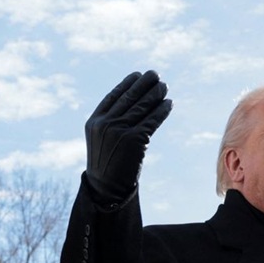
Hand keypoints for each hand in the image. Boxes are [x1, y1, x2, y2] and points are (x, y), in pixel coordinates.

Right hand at [84, 71, 172, 201]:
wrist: (106, 188)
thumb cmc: (106, 163)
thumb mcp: (100, 139)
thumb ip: (110, 121)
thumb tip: (132, 101)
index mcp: (94, 121)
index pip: (113, 96)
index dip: (127, 83)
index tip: (138, 75)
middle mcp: (105, 124)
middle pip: (129, 97)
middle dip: (143, 84)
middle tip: (155, 74)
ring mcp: (119, 131)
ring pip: (142, 106)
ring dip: (155, 94)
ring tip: (164, 87)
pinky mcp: (135, 140)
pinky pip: (152, 120)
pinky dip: (162, 110)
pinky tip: (168, 104)